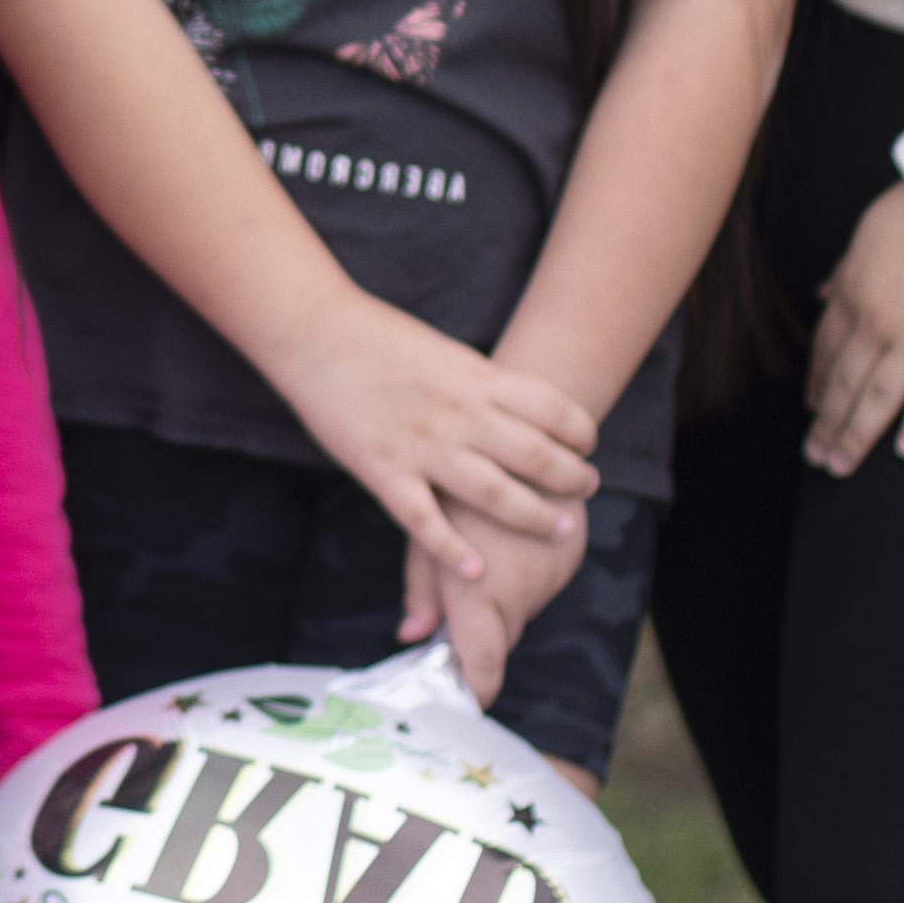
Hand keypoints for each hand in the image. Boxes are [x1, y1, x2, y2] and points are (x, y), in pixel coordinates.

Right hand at [276, 295, 603, 563]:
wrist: (316, 332)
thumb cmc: (379, 339)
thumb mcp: (447, 353)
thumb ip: (482, 385)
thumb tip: (520, 408)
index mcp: (477, 379)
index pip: (554, 410)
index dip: (582, 432)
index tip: (587, 446)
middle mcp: (460, 414)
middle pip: (537, 456)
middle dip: (573, 479)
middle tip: (586, 491)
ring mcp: (423, 446)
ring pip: (495, 494)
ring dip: (535, 517)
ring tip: (560, 529)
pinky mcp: (384, 471)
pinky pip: (425, 520)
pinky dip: (452, 550)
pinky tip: (476, 571)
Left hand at [407, 489, 588, 711]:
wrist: (518, 418)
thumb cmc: (452, 473)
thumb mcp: (424, 527)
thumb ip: (422, 587)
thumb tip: (411, 635)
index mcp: (479, 590)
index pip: (484, 664)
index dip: (477, 688)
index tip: (467, 700)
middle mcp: (524, 587)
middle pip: (504, 634)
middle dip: (482, 632)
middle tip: (458, 616)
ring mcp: (555, 570)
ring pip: (529, 606)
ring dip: (508, 597)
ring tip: (487, 556)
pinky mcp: (575, 546)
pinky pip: (552, 578)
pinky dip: (532, 572)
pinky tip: (514, 541)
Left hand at [809, 181, 903, 472]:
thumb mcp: (865, 235)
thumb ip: (844, 271)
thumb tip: (822, 292)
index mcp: (852, 294)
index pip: (827, 352)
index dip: (818, 385)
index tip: (810, 411)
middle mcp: (876, 323)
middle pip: (845, 384)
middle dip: (827, 424)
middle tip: (816, 458)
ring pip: (878, 398)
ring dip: (856, 436)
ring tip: (840, 466)